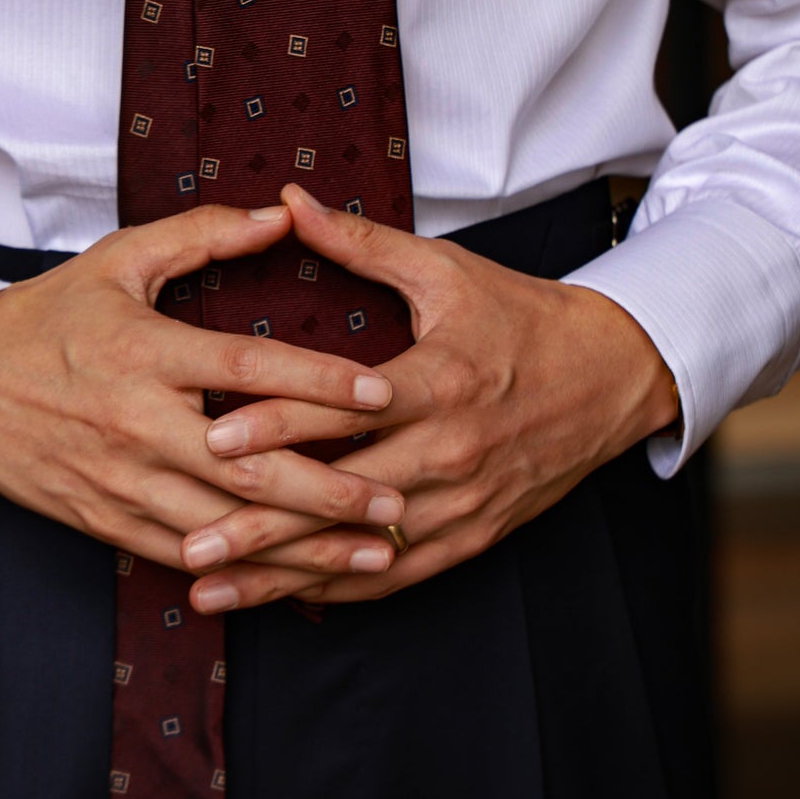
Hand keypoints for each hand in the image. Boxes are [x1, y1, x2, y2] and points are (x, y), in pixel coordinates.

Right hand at [0, 201, 408, 582]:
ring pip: (226, 525)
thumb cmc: (49, 313)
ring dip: (303, 544)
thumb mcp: (119, 259)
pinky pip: (186, 553)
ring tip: (374, 550)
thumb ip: (203, 233)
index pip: (248, 369)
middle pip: (249, 466)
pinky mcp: (108, 520)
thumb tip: (280, 214)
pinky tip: (298, 578)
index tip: (383, 392)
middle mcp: (137, 422)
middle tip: (400, 498)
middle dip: (330, 489)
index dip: (319, 382)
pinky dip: (245, 571)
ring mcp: (122, 480)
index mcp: (145, 351)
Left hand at [180, 183, 675, 611]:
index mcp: (439, 381)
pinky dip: (337, 589)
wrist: (610, 375)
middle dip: (261, 525)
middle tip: (189, 543)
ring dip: (283, 573)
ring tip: (211, 586)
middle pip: (341, 495)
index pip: (345, 411)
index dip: (277, 427)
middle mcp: (448, 451)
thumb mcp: (444, 269)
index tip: (212, 440)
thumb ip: (359, 241)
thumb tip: (287, 200)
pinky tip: (279, 599)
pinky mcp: (472, 536)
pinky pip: (395, 574)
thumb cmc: (518, 314)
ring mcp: (462, 503)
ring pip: (359, 549)